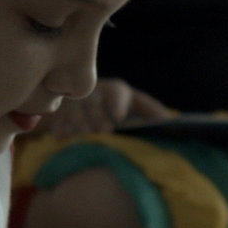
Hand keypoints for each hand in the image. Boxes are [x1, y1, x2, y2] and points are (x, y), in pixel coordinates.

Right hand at [42, 80, 168, 138]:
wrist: (82, 98)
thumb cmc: (116, 105)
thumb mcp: (133, 103)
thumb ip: (149, 110)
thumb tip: (169, 121)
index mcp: (114, 90)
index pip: (116, 93)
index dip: (117, 103)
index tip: (119, 117)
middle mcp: (93, 92)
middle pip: (94, 103)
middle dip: (97, 116)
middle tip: (102, 131)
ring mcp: (74, 100)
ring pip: (75, 110)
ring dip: (78, 123)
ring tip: (82, 136)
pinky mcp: (60, 110)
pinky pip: (58, 118)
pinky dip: (60, 127)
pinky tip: (60, 138)